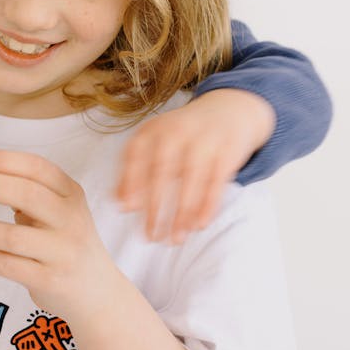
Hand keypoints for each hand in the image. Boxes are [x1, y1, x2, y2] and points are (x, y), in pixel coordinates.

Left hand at [0, 150, 115, 316]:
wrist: (96, 293)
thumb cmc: (64, 244)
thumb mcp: (57, 211)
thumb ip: (26, 193)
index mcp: (71, 193)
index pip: (35, 167)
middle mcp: (71, 219)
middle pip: (25, 194)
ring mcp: (62, 251)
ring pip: (10, 235)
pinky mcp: (48, 280)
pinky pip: (4, 265)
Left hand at [115, 89, 275, 242]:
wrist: (230, 109)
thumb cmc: (184, 133)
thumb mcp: (157, 139)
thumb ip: (135, 166)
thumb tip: (118, 202)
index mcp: (155, 128)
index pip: (137, 155)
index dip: (130, 182)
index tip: (126, 209)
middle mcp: (178, 131)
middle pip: (163, 172)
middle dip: (155, 207)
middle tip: (151, 236)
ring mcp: (205, 141)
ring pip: (191, 182)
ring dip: (182, 214)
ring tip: (175, 239)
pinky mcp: (228, 152)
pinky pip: (216, 183)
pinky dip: (208, 205)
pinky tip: (200, 225)